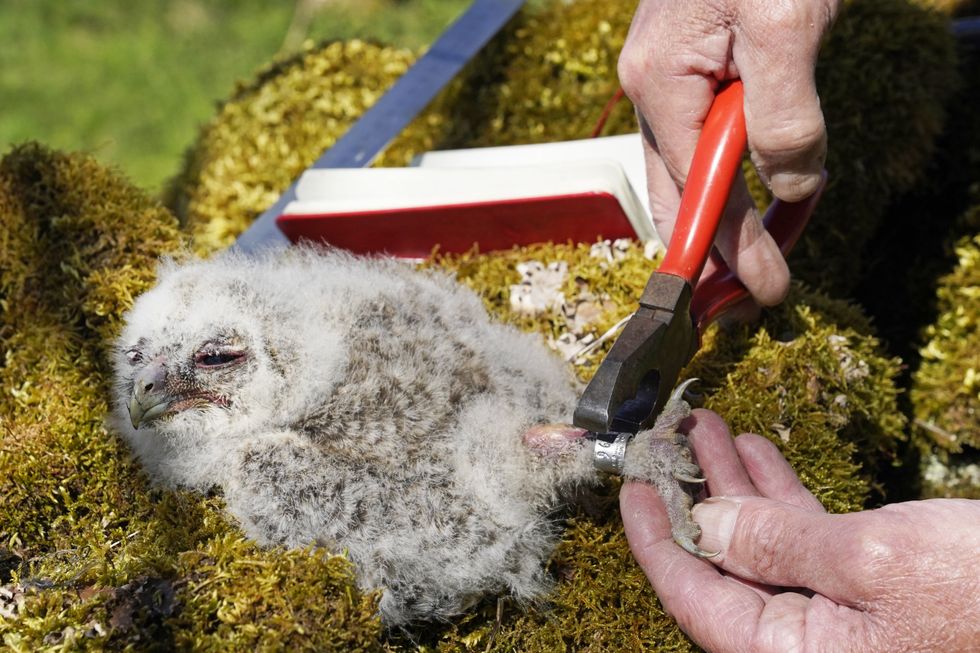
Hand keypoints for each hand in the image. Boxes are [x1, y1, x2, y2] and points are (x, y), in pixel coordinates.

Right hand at [618, 0, 838, 304]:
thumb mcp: (788, 25)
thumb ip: (784, 114)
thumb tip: (787, 187)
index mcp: (662, 84)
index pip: (696, 192)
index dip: (732, 251)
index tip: (764, 295)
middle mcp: (652, 90)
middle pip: (675, 196)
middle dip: (717, 253)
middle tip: (754, 299)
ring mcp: (668, 82)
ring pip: (688, 174)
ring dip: (725, 223)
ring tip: (760, 263)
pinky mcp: (693, 71)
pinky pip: (706, 142)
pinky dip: (733, 181)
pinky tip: (758, 198)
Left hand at [621, 409, 979, 651]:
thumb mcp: (870, 559)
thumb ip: (777, 544)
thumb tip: (707, 525)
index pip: (695, 598)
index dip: (655, 540)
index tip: (629, 488)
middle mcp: (810, 645)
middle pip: (726, 566)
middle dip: (695, 495)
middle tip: (667, 440)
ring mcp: (842, 620)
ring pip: (766, 545)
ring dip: (736, 484)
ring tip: (706, 427)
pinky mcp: (874, 592)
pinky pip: (808, 542)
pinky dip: (783, 495)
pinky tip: (759, 454)